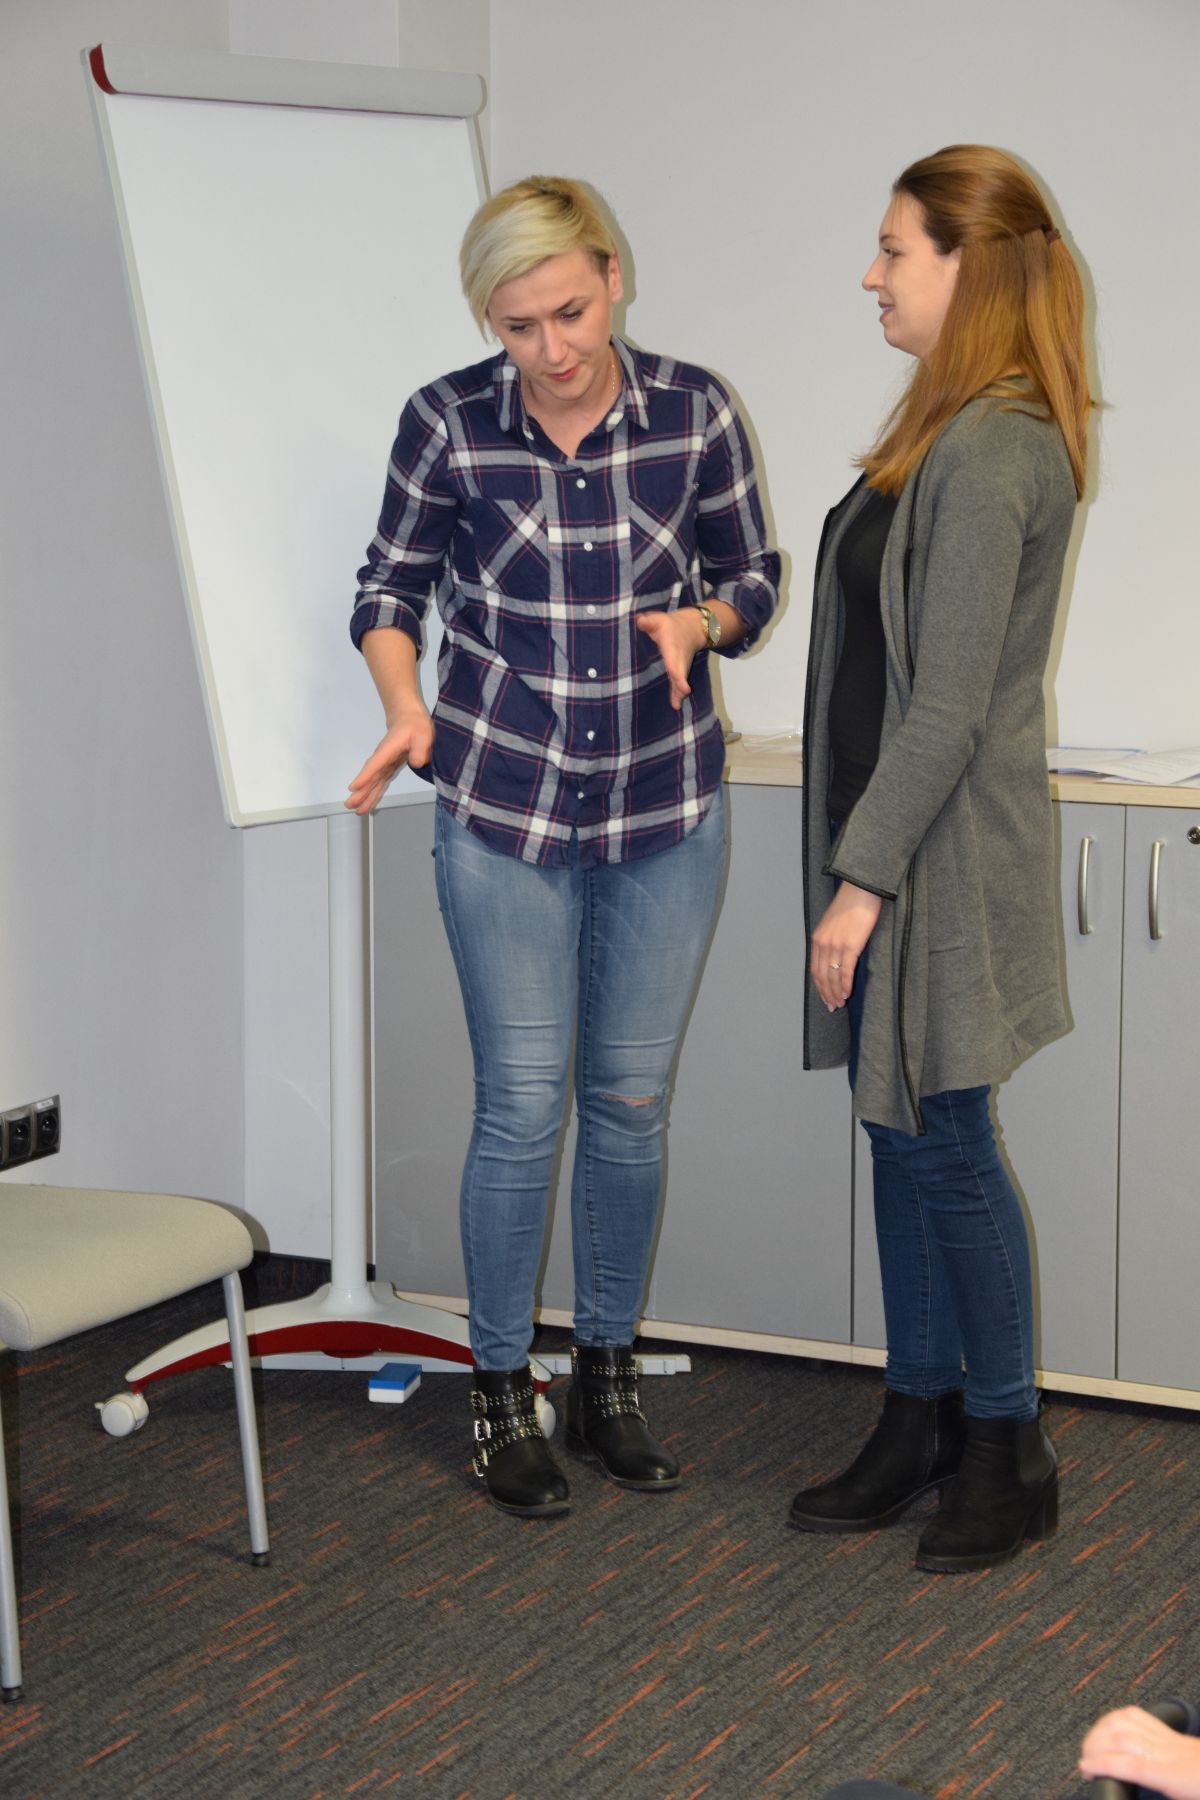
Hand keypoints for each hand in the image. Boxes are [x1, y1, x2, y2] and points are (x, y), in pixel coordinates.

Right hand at [345, 704, 433, 814]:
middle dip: (361, 791)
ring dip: (365, 796)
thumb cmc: (415, 726)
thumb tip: (416, 762)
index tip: (354, 787)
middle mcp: (383, 758)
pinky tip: (367, 804)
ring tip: (356, 810)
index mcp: (389, 749)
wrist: (408, 719)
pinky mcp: (388, 768)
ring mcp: (384, 764)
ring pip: (373, 782)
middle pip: (370, 776)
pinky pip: (379, 782)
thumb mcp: (423, 734)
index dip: (365, 776)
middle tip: (350, 805)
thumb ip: (420, 748)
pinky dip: (373, 793)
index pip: (376, 763)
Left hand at [636, 608, 706, 709]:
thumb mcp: (659, 620)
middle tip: (684, 691)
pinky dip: (678, 695)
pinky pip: (678, 684)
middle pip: (680, 671)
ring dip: (678, 692)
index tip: (676, 675)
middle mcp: (678, 659)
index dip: (674, 666)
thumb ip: (649, 622)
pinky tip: (676, 706)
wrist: (692, 628)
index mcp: (671, 647)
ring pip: (679, 681)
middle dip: (680, 681)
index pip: (672, 657)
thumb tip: (639, 620)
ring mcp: (680, 666)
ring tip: (677, 704)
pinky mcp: (679, 672)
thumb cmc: (669, 625)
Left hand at [811, 881, 882, 1010]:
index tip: (825, 997)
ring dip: (836, 992)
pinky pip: (845, 970)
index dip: (819, 986)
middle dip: (826, 993)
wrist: (861, 889)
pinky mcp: (851, 945)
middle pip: (822, 976)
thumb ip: (832, 939)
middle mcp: (823, 943)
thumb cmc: (851, 904)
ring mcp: (836, 945)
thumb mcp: (834, 923)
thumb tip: (837, 955)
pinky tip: (847, 993)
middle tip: (833, 1006)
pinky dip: (845, 984)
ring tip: (840, 1003)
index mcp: (818, 939)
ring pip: (832, 976)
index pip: (815, 969)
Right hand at [1078, 1708, 1199, 1798]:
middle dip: (1095, 1743)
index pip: (1129, 1763)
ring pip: (1127, 1721)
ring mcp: (1169, 1738)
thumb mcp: (1181, 1798)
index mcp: (1172, 1775)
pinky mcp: (1170, 1732)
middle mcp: (1168, 1752)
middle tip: (1084, 1759)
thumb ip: (1157, 1792)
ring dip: (1102, 1728)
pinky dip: (1117, 1717)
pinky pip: (1138, 1715)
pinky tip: (1109, 1725)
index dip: (1102, 1763)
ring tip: (1090, 1743)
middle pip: (1123, 1737)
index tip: (1084, 1767)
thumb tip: (1129, 1789)